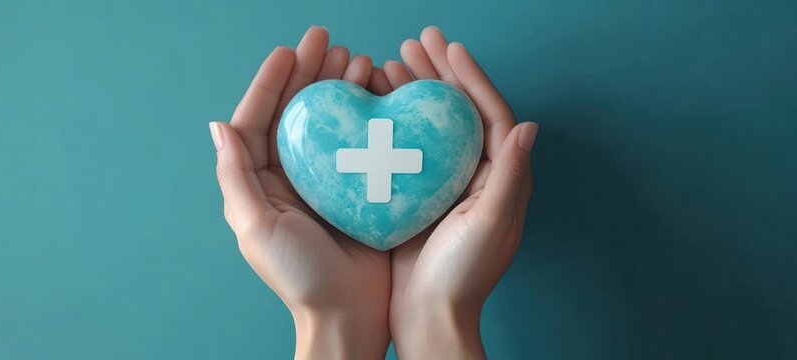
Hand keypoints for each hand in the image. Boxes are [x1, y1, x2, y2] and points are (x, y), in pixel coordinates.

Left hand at [210, 26, 389, 358]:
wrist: (348, 315)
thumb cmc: (298, 278)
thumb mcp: (256, 226)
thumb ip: (236, 176)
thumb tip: (218, 126)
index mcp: (260, 183)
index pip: (259, 121)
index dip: (270, 84)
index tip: (288, 51)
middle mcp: (290, 177)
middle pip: (296, 114)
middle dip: (309, 75)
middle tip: (329, 42)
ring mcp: (325, 182)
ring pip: (329, 123)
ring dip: (340, 90)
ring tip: (358, 61)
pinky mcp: (357, 190)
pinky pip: (359, 144)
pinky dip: (367, 117)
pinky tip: (378, 95)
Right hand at [384, 27, 537, 358]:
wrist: (428, 315)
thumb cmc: (463, 275)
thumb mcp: (491, 223)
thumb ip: (509, 175)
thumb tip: (527, 125)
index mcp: (499, 177)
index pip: (490, 114)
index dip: (471, 78)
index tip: (449, 48)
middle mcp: (474, 174)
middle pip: (458, 112)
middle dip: (439, 74)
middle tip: (415, 42)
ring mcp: (442, 183)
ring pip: (429, 126)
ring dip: (413, 93)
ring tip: (389, 64)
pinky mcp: (415, 195)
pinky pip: (405, 148)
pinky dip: (392, 123)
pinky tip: (375, 106)